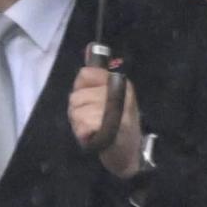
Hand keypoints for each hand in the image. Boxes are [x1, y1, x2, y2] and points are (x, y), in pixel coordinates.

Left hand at [68, 55, 145, 176]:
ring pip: (78, 109)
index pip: (86, 74)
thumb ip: (94, 79)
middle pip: (77, 96)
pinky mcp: (114, 126)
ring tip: (94, 129)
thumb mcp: (106, 99)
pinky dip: (84, 133)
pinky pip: (84, 123)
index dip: (82, 89)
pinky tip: (94, 137)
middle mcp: (122, 92)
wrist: (129, 155)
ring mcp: (119, 109)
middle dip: (78, 111)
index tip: (90, 101)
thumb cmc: (116, 126)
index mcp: (121, 83)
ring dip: (79, 123)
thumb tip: (89, 51)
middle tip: (92, 120)